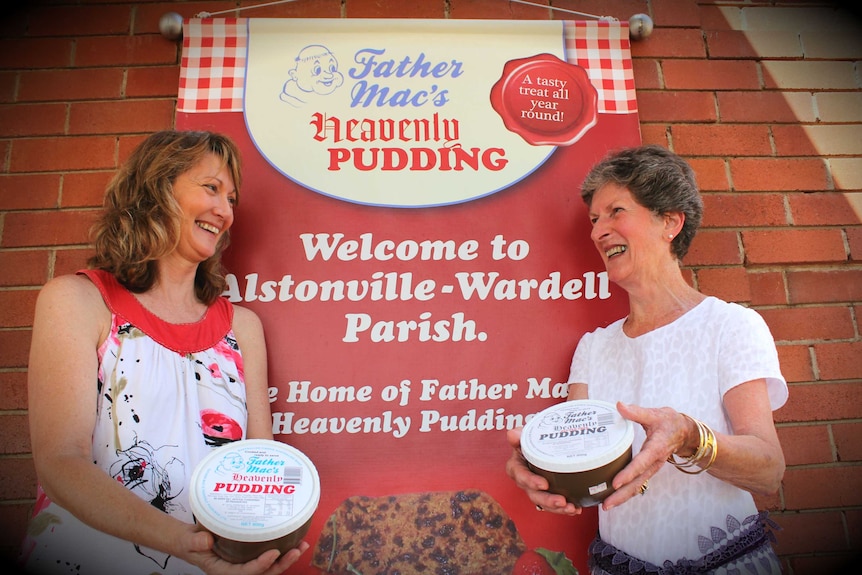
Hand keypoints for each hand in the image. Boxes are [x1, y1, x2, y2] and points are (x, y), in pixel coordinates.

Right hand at [179, 525, 309, 574]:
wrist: (190, 541)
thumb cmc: (190, 543)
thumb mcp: (190, 542)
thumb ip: (196, 542)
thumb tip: (206, 540)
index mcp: (223, 570)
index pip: (245, 572)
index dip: (260, 565)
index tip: (273, 553)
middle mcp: (237, 569)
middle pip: (263, 572)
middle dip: (281, 564)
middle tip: (297, 550)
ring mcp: (244, 562)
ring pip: (269, 566)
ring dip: (287, 558)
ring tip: (302, 546)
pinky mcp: (249, 554)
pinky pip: (268, 556)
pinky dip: (282, 549)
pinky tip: (294, 539)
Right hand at [505, 428, 581, 515]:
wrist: (543, 443)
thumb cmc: (532, 440)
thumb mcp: (525, 435)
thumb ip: (520, 435)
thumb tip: (513, 434)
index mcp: (517, 466)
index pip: (520, 475)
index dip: (531, 481)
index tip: (544, 484)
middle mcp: (525, 480)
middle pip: (533, 494)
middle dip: (547, 500)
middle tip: (561, 501)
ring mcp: (536, 489)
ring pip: (544, 502)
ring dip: (557, 508)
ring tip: (571, 508)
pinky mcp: (548, 493)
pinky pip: (554, 504)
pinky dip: (565, 508)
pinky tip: (576, 508)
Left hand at [601, 402, 686, 510]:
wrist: (685, 432)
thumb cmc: (670, 422)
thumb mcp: (655, 414)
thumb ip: (637, 412)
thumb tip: (619, 405)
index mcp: (656, 449)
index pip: (641, 464)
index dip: (628, 473)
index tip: (615, 483)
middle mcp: (654, 462)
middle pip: (638, 483)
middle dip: (622, 495)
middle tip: (606, 504)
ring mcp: (652, 468)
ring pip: (638, 486)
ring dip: (623, 497)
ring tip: (606, 505)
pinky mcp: (649, 470)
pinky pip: (638, 484)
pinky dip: (627, 492)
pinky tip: (613, 497)